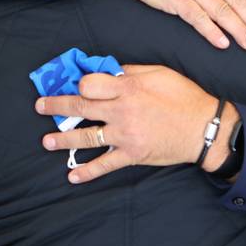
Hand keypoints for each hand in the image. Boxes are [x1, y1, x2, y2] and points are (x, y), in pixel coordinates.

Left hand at [35, 64, 239, 182]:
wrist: (205, 128)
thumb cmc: (184, 97)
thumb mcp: (159, 73)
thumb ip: (130, 71)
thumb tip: (107, 70)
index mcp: (128, 88)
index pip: (90, 83)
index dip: (79, 82)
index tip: (74, 83)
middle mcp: (122, 111)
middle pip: (80, 108)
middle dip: (56, 106)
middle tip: (40, 106)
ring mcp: (125, 135)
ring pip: (87, 137)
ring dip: (63, 140)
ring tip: (47, 141)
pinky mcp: (132, 154)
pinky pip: (105, 165)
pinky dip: (87, 172)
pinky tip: (73, 175)